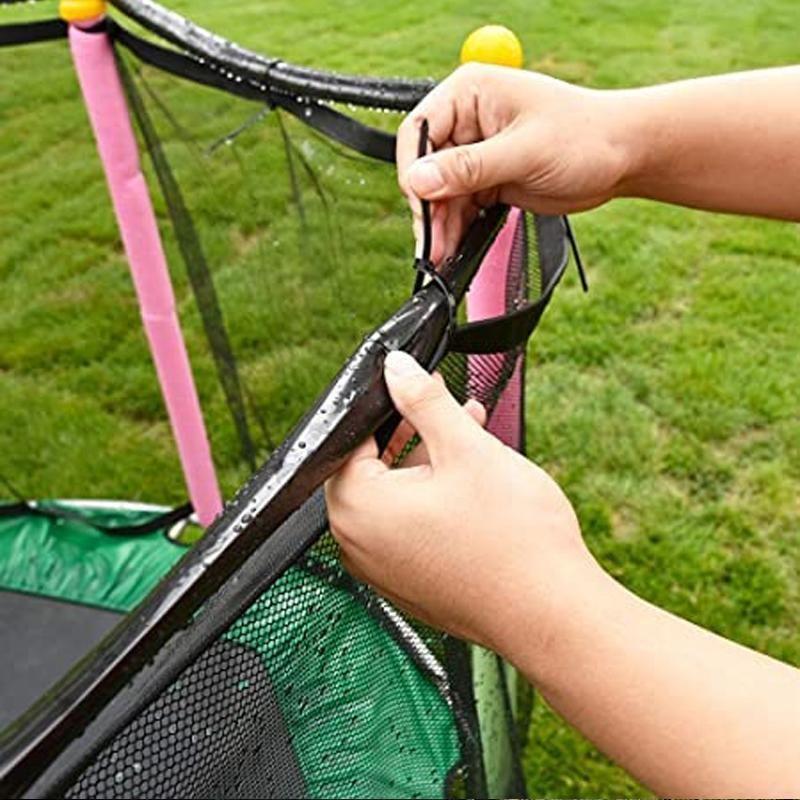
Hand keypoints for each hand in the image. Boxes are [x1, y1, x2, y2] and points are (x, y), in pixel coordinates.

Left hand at [325, 350, 596, 657]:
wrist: (552, 615)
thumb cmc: (512, 537)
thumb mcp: (464, 449)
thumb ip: (423, 400)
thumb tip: (396, 369)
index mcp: (358, 509)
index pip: (353, 442)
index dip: (390, 410)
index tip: (419, 394)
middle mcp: (359, 546)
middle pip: (376, 470)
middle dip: (416, 435)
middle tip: (456, 414)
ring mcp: (384, 572)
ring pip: (398, 499)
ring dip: (432, 466)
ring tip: (476, 442)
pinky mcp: (411, 587)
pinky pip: (411, 531)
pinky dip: (435, 503)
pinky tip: (475, 486)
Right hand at [397, 63, 631, 260]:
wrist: (623, 157)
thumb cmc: (585, 136)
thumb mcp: (525, 151)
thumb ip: (470, 167)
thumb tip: (420, 180)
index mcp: (471, 94)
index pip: (420, 131)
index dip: (415, 170)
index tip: (422, 204)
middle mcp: (468, 121)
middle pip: (426, 168)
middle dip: (429, 207)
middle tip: (431, 243)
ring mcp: (477, 152)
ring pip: (441, 193)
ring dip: (440, 224)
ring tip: (440, 254)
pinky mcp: (488, 178)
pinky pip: (460, 206)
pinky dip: (456, 227)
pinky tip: (454, 247)